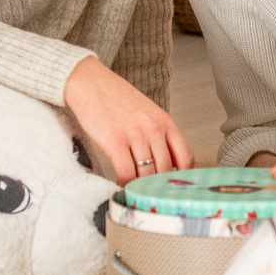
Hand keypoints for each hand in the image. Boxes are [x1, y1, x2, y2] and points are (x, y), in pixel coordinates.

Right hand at [63, 56, 189, 179]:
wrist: (89, 83)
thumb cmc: (116, 98)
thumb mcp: (147, 113)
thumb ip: (158, 135)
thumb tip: (165, 163)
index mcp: (165, 122)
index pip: (186, 157)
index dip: (182, 177)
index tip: (173, 185)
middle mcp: (154, 129)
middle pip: (165, 170)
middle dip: (156, 185)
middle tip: (149, 192)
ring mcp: (135, 135)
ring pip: (146, 174)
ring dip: (140, 186)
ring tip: (134, 189)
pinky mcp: (115, 141)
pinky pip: (126, 172)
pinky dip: (124, 183)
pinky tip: (120, 182)